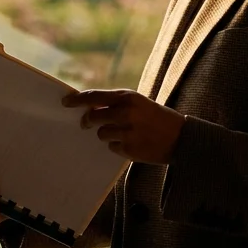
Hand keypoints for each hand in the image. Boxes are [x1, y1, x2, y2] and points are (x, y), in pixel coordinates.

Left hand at [63, 88, 185, 164]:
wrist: (181, 138)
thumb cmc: (156, 117)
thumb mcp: (139, 103)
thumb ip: (116, 103)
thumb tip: (90, 107)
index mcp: (128, 97)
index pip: (94, 97)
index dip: (77, 100)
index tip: (66, 102)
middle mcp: (126, 113)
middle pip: (93, 117)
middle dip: (88, 120)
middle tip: (87, 123)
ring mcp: (127, 132)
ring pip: (101, 134)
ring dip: (106, 134)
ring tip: (123, 133)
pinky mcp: (129, 149)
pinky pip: (112, 147)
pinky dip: (117, 145)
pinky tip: (132, 143)